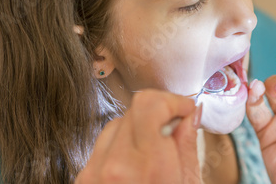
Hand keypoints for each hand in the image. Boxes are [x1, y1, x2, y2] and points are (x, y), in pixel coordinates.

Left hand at [76, 89, 201, 183]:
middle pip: (135, 110)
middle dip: (159, 113)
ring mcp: (94, 172)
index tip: (184, 109)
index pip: (149, 103)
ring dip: (139, 129)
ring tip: (155, 151)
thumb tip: (190, 113)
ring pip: (117, 124)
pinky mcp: (84, 177)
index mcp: (146, 166)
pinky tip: (135, 164)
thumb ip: (187, 145)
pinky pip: (103, 144)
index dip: (171, 100)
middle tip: (175, 127)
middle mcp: (114, 165)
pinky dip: (121, 146)